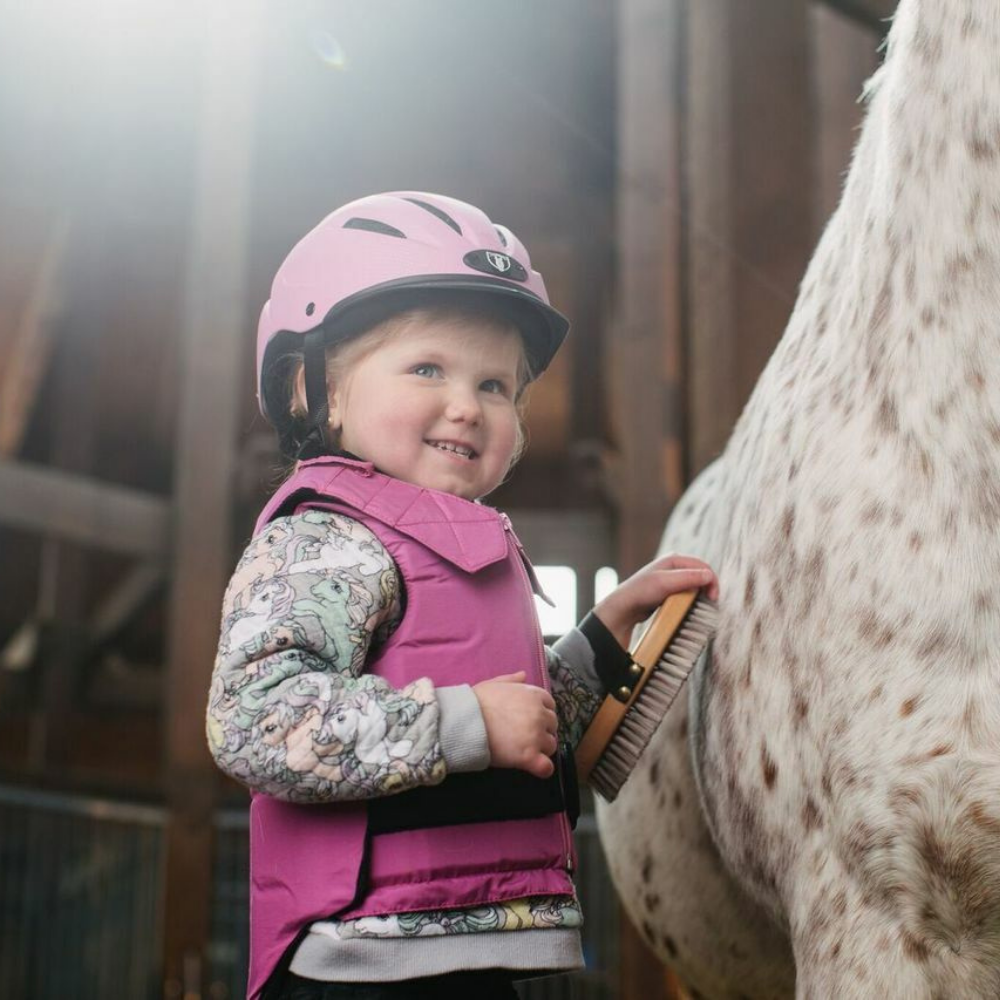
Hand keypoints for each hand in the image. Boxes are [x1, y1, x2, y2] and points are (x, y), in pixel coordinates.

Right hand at [473, 671, 557, 778]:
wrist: (466, 720)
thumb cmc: (477, 701)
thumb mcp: (495, 684)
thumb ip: (512, 680)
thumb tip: (524, 675)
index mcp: (534, 695)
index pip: (550, 706)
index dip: (541, 714)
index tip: (528, 720)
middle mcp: (540, 714)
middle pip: (552, 726)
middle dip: (541, 731)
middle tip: (523, 736)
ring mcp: (536, 736)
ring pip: (551, 746)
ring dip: (541, 749)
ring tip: (523, 750)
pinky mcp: (529, 756)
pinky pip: (546, 767)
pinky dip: (543, 768)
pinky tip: (534, 767)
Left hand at [593, 554, 718, 648]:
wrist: (624, 607)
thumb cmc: (641, 592)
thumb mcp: (665, 583)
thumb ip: (688, 578)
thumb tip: (709, 575)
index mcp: (674, 559)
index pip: (703, 566)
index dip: (712, 581)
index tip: (713, 598)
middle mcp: (674, 566)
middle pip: (700, 575)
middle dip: (707, 588)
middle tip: (710, 603)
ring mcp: (671, 578)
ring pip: (694, 585)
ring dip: (700, 594)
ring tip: (701, 606)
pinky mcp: (669, 590)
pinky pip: (686, 593)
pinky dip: (691, 599)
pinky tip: (689, 607)